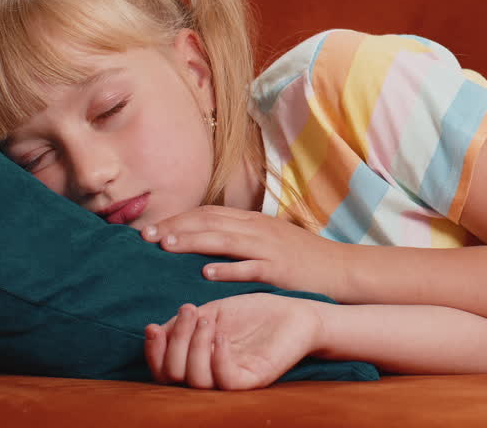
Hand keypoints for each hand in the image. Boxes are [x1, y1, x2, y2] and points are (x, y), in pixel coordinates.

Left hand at [142, 205, 347, 297]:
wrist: (340, 269)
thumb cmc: (302, 257)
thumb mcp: (269, 238)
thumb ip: (241, 235)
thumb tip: (207, 237)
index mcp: (252, 221)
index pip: (208, 213)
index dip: (178, 218)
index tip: (152, 227)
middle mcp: (257, 229)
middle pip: (210, 222)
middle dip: (176, 227)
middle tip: (146, 235)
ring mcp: (268, 248)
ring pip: (224, 240)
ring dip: (192, 242)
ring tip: (165, 246)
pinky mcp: (278, 270)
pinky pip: (249, 268)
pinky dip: (227, 269)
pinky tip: (205, 274)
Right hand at [144, 294, 321, 389]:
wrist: (294, 314)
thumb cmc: (253, 314)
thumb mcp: (212, 312)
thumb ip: (185, 324)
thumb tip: (157, 332)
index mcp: (198, 362)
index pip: (165, 370)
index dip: (154, 352)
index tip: (153, 326)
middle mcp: (211, 375)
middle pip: (174, 375)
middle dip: (175, 342)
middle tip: (189, 311)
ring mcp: (232, 379)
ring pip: (197, 380)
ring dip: (195, 346)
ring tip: (207, 320)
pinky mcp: (253, 379)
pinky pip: (226, 380)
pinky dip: (218, 357)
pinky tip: (222, 335)